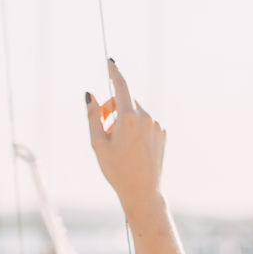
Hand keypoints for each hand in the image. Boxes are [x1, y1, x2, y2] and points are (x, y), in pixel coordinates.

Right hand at [85, 59, 166, 226]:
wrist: (142, 192)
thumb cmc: (116, 170)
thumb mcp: (97, 143)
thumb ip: (93, 116)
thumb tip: (90, 95)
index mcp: (129, 118)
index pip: (121, 85)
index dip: (114, 72)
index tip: (110, 61)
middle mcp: (146, 118)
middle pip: (126, 101)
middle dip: (112, 108)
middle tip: (103, 126)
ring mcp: (156, 126)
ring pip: (136, 113)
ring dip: (124, 120)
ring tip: (118, 143)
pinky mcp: (162, 134)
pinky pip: (146, 124)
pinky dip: (136, 129)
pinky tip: (132, 148)